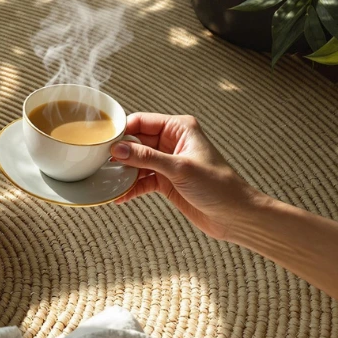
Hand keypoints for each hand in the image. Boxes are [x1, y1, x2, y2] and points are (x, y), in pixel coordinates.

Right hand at [111, 113, 266, 240]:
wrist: (236, 216)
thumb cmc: (219, 186)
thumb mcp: (179, 168)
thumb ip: (146, 158)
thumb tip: (118, 149)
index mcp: (179, 128)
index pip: (142, 121)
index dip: (122, 130)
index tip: (104, 142)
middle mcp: (172, 142)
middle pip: (135, 141)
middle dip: (119, 152)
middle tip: (100, 162)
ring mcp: (167, 162)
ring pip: (136, 161)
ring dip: (123, 171)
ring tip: (106, 179)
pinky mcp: (165, 181)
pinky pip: (141, 180)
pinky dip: (130, 187)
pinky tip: (119, 196)